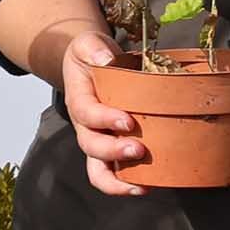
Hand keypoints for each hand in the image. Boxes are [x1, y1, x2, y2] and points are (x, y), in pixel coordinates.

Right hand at [46, 27, 149, 197]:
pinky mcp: (111, 150)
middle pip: (91, 146)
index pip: (86, 113)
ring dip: (117, 181)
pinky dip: (127, 184)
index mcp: (79, 100)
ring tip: (142, 185)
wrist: (89, 67)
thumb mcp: (88, 43)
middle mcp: (85, 126)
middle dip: (113, 152)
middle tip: (138, 150)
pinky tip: (150, 186)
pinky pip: (113, 173)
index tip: (128, 121)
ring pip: (97, 170)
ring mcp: (97, 141)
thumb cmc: (91, 56)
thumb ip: (94, 48)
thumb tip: (106, 59)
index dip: (105, 119)